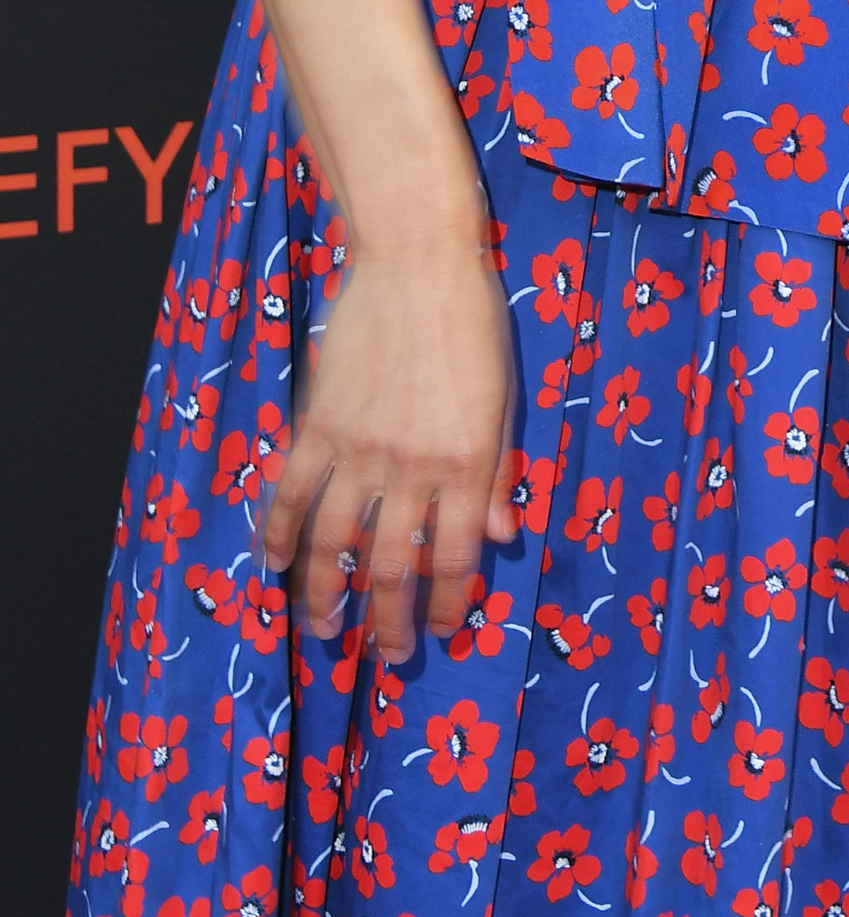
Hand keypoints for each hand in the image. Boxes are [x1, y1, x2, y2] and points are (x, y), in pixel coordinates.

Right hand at [262, 229, 519, 662]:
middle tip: (387, 656)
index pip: (456, 558)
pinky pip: (290, 493)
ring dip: (325, 596)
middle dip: (388, 622)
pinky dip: (278, 534)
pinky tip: (275, 564)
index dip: (447, 606)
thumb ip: (502, 471)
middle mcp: (412, 465)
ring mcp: (358, 447)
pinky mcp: (317, 424)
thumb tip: (505, 538)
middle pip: (391, 566)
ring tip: (326, 629)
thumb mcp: (505, 399)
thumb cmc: (474, 324)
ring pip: (333, 544)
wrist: (417, 261)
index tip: (443, 632)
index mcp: (468, 460)